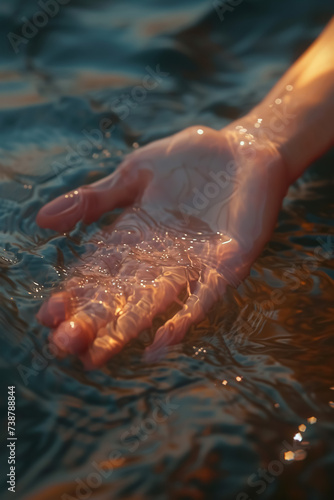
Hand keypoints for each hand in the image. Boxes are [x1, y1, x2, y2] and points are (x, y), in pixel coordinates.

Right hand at [36, 122, 287, 368]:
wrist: (243, 148)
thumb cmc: (188, 159)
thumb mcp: (133, 174)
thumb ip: (94, 200)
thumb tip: (41, 219)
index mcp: (133, 236)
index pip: (98, 272)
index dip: (75, 293)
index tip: (48, 316)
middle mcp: (159, 258)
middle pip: (120, 295)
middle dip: (92, 321)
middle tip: (64, 346)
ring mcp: (192, 264)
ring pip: (153, 303)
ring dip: (125, 329)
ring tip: (95, 356)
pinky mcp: (226, 264)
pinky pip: (203, 297)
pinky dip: (183, 320)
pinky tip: (160, 345)